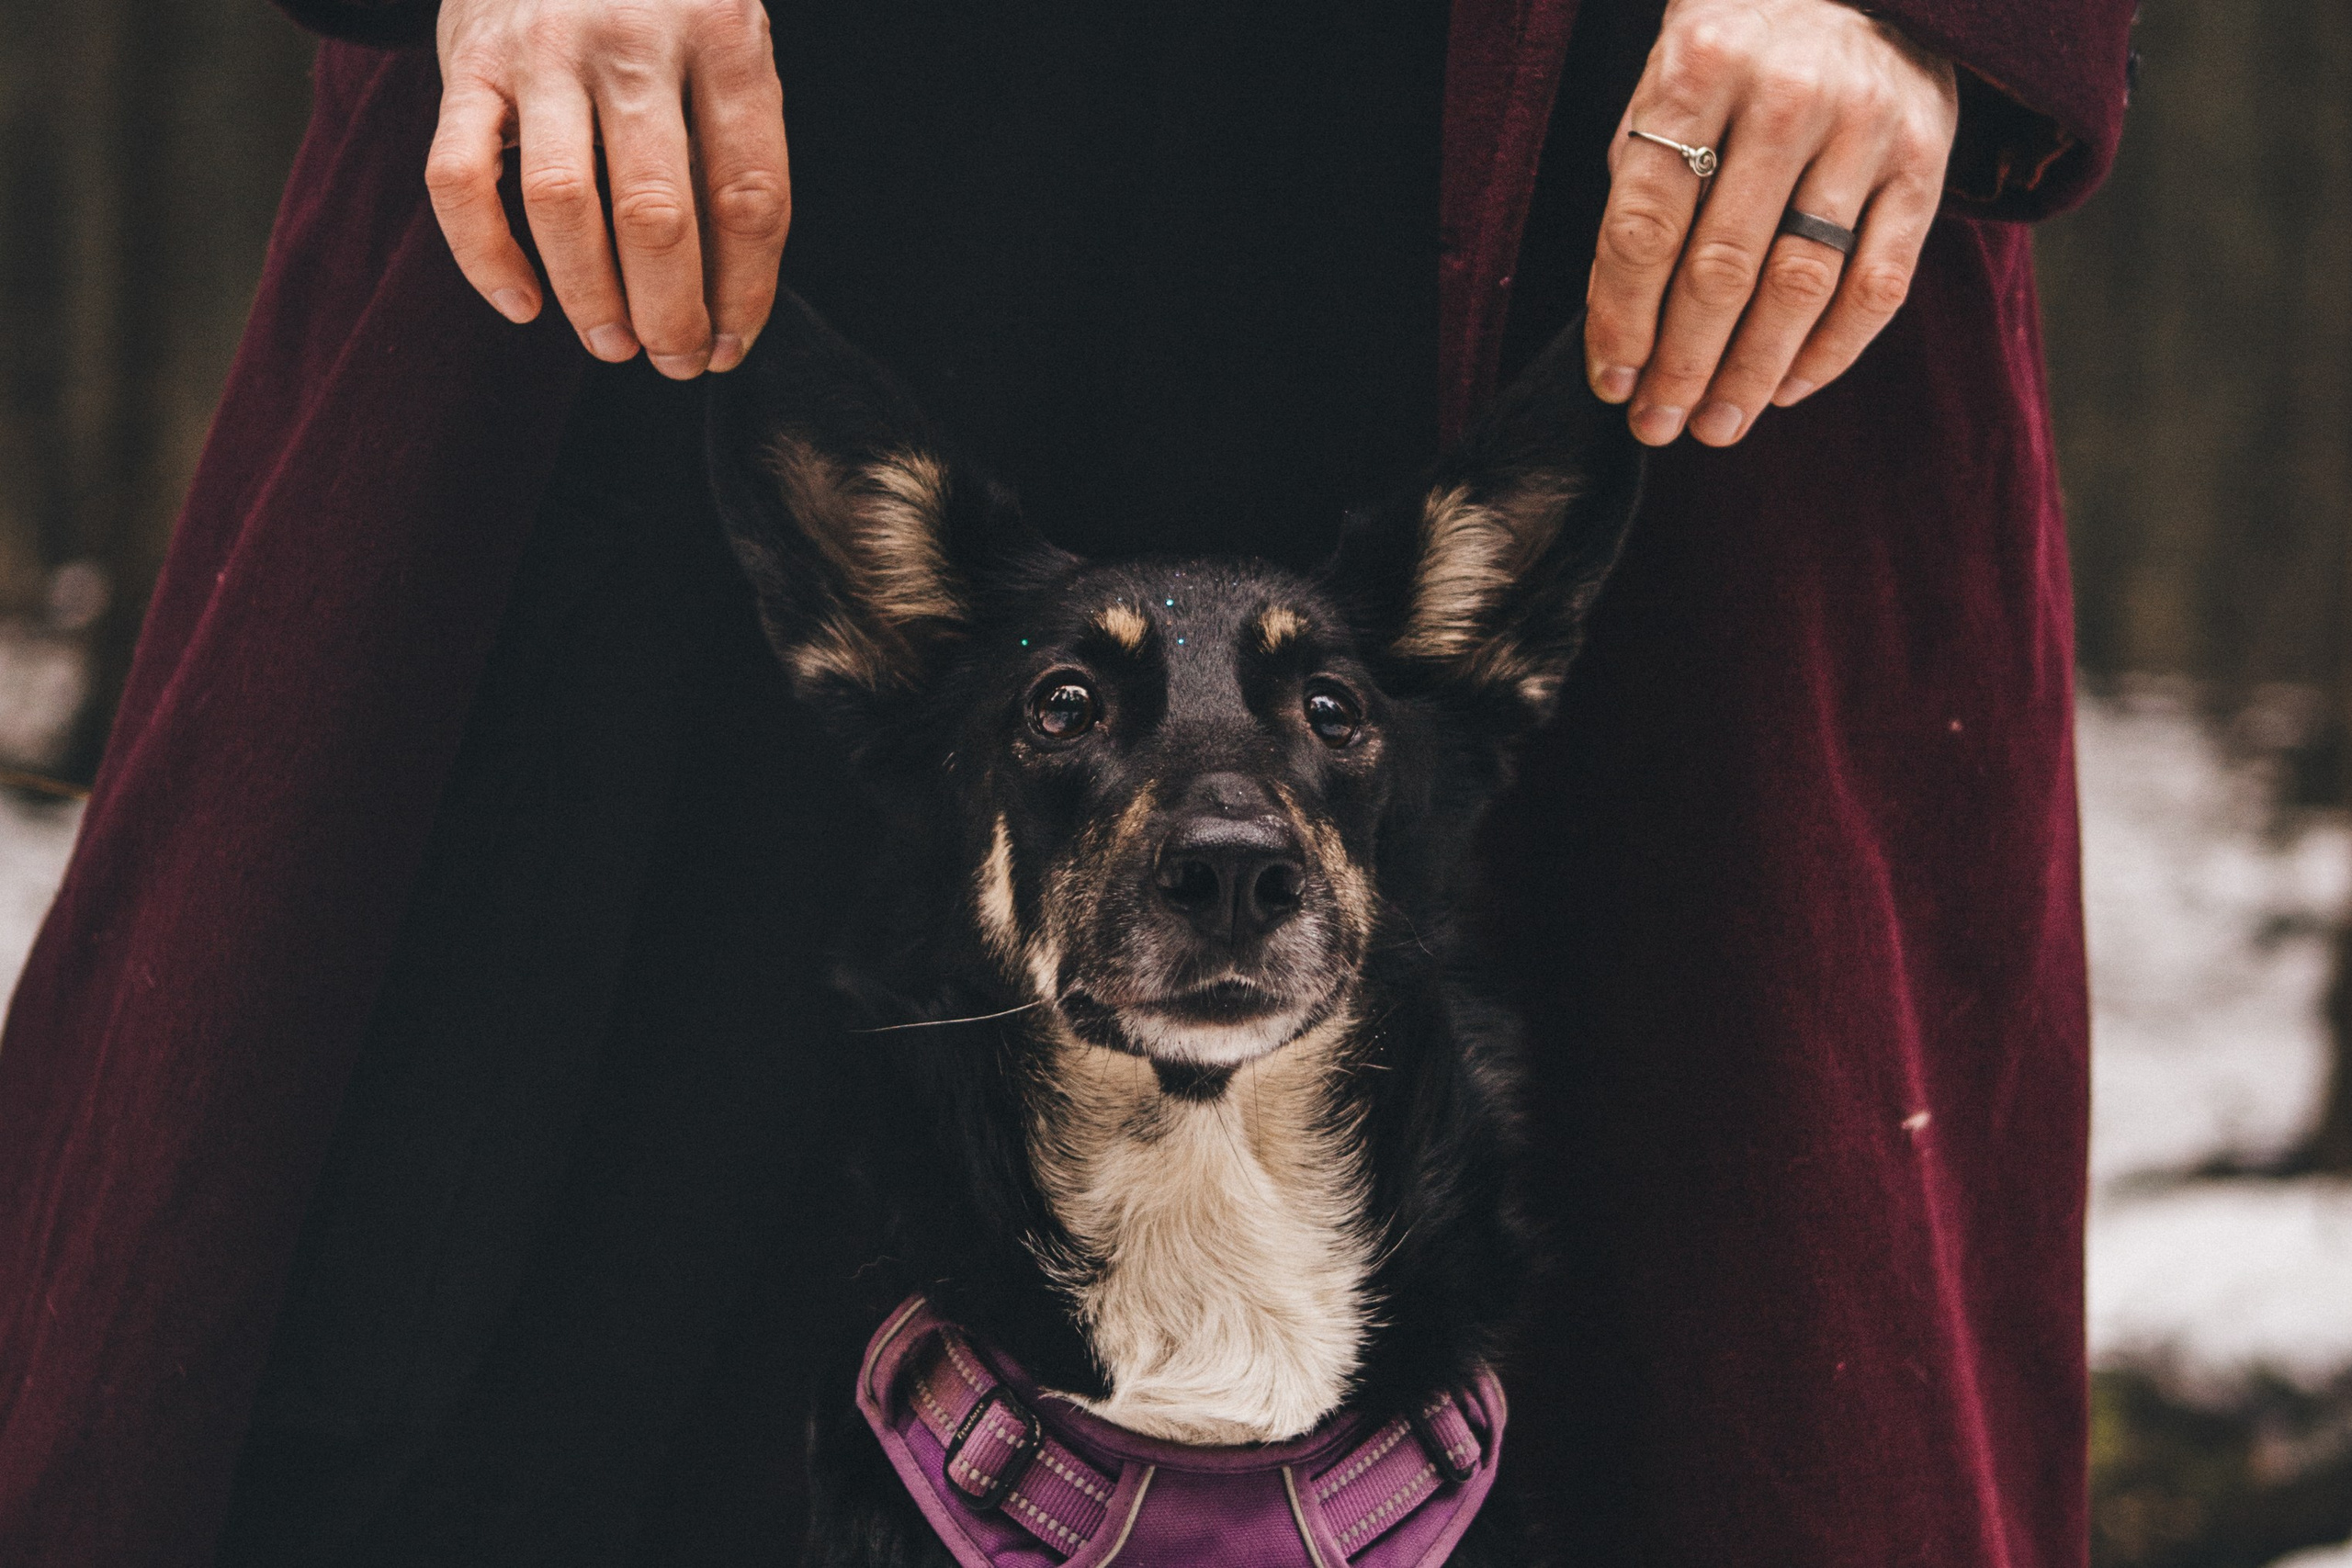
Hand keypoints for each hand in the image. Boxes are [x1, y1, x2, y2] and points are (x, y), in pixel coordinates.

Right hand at [427, 0, 790, 376]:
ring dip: (590, 298)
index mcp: (723, 38)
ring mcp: (544, 50)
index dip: (746, 291)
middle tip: (675, 361)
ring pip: (563, 205)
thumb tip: (728, 302)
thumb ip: (731, 148)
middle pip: (657, 214)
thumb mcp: (724, 50)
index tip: (733, 346)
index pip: (749, 196)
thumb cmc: (660, 8)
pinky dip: (485, 257)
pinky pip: (460, 179)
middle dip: (671, 314)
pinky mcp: (469, 64)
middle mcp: (633, 41)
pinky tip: (522, 304)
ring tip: (613, 344)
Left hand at [1584, 0, 1958, 445]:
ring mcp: (1866, 127)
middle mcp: (1787, 94)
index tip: (1612, 382)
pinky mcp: (1926, 161)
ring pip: (1802, 284)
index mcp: (1702, 68)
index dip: (1622, 318)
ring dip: (1752, 373)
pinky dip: (1832, 351)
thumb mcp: (1667, 94)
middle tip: (1659, 426)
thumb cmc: (1736, 58)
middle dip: (1683, 365)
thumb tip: (1621, 334)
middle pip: (1723, 266)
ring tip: (1717, 425)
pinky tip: (1789, 388)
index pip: (1647, 223)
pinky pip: (1880, 283)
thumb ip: (1642, 194)